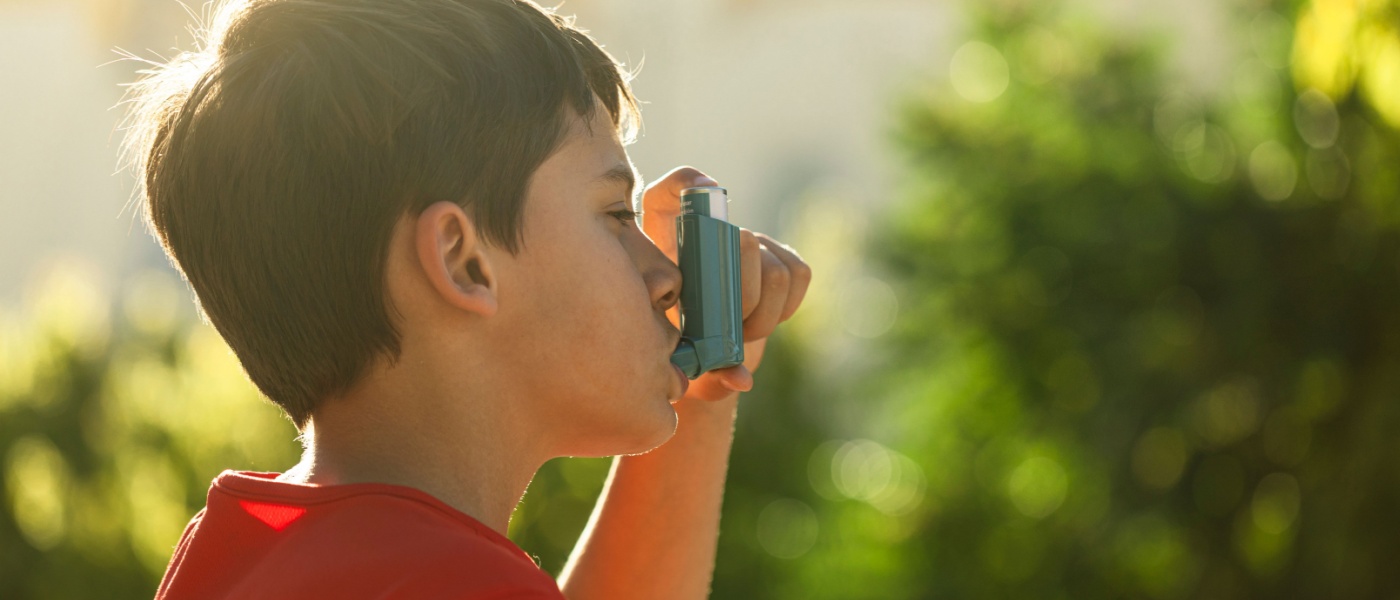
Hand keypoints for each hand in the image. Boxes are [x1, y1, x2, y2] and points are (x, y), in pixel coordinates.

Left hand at [641, 167, 811, 401]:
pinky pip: (797, 273)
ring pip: (772, 267)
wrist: (701, 360)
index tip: (706, 193)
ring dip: (762, 311)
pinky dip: (785, 305)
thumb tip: (741, 378)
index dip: (688, 184)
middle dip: (741, 295)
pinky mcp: (781, 258)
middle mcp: (709, 231)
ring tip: (744, 334)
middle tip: (730, 329)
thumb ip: (703, 369)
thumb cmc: (671, 353)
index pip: (672, 190)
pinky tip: (765, 319)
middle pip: (739, 239)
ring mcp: (749, 242)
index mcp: (661, 240)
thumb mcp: (673, 361)